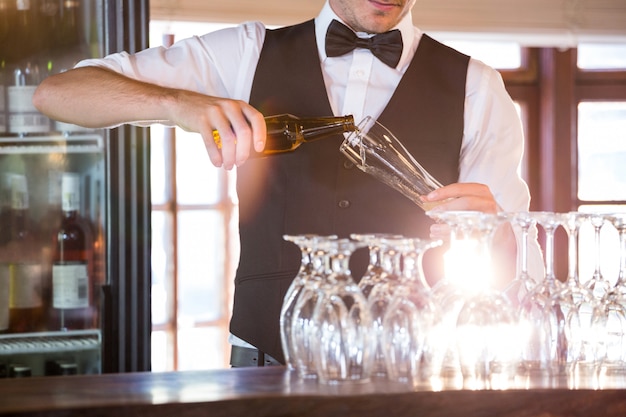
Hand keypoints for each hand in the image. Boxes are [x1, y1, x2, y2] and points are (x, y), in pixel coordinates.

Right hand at [33, 67, 266, 169]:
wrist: (176, 103)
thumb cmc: (205, 114)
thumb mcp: (224, 115)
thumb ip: (237, 127)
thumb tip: (249, 152)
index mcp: (237, 104)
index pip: (256, 118)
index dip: (260, 135)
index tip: (259, 150)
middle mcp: (228, 106)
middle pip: (243, 133)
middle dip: (243, 152)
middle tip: (238, 163)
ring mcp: (213, 111)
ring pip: (228, 139)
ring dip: (229, 157)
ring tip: (227, 166)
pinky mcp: (199, 119)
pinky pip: (210, 141)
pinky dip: (215, 155)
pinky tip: (216, 163)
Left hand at [422, 182, 516, 286]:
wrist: (499, 231)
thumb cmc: (479, 214)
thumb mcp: (466, 204)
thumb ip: (448, 201)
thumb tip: (424, 199)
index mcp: (480, 192)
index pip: (461, 188)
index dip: (444, 192)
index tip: (429, 197)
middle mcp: (487, 202)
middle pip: (467, 202)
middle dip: (447, 208)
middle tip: (433, 214)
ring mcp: (490, 218)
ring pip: (469, 220)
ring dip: (448, 225)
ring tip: (434, 229)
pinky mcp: (490, 233)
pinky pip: (471, 235)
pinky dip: (455, 236)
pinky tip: (443, 237)